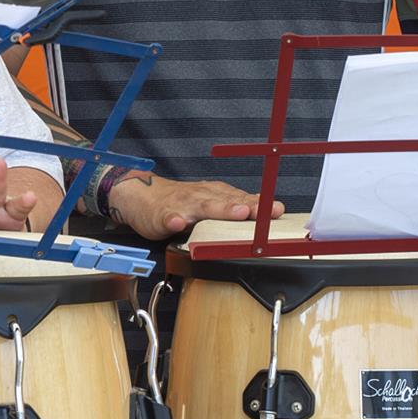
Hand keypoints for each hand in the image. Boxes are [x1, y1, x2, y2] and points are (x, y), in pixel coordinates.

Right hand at [106, 174, 284, 239]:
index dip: (259, 205)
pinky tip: (179, 223)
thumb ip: (237, 206)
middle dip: (244, 206)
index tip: (277, 210)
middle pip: (226, 202)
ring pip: (202, 207)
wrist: (140, 195)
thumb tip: (272, 210)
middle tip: (259, 210)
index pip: (241, 199)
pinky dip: (174, 220)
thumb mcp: (211, 201)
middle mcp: (201, 197)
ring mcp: (182, 205)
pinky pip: (168, 218)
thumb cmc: (181, 201)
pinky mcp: (162, 215)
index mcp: (215, 195)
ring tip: (236, 212)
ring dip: (219, 209)